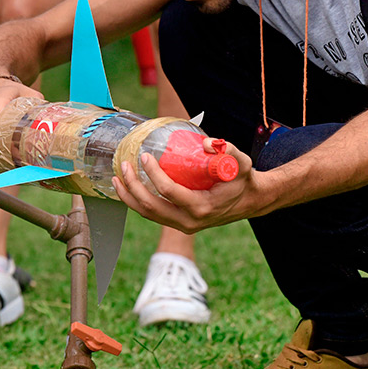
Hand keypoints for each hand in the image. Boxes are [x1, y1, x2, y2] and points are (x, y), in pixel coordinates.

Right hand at [0, 79, 42, 167]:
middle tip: (23, 166)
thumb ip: (40, 106)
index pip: (1, 134)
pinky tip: (4, 159)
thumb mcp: (27, 93)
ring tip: (15, 164)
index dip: (13, 150)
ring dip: (0, 162)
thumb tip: (55, 123)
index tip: (25, 158)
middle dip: (8, 160)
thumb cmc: (9, 91)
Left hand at [112, 139, 274, 232]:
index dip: (154, 174)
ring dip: (129, 196)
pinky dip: (137, 202)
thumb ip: (228, 150)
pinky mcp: (178, 223)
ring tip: (119, 178)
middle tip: (126, 165)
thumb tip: (206, 143)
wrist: (248, 202)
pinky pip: (152, 215)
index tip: (145, 157)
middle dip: (133, 186)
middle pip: (151, 206)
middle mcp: (189, 221)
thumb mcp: (241, 163)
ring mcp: (182, 225)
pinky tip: (128, 188)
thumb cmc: (241, 180)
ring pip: (148, 214)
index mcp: (202, 208)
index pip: (169, 192)